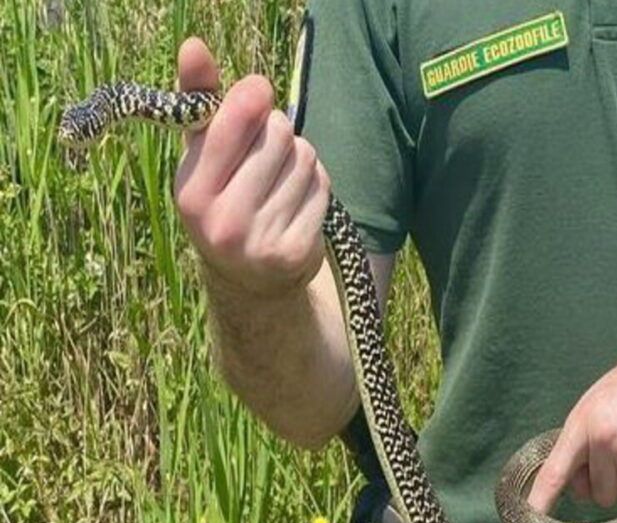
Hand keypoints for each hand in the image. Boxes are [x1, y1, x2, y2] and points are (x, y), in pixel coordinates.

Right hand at [173, 38, 330, 296]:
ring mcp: (260, 240)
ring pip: (305, 156)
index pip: (236, 118)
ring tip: (279, 180)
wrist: (249, 279)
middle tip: (265, 153)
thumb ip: (198, 100)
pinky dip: (316, 183)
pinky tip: (296, 201)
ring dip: (299, 158)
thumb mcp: (201, 155)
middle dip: (276, 132)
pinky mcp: (296, 250)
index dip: (252, 96)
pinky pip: (322, 184)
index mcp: (191, 191)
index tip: (257, 92)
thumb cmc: (224, 197)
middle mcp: (222, 221)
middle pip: (277, 132)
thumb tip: (194, 45)